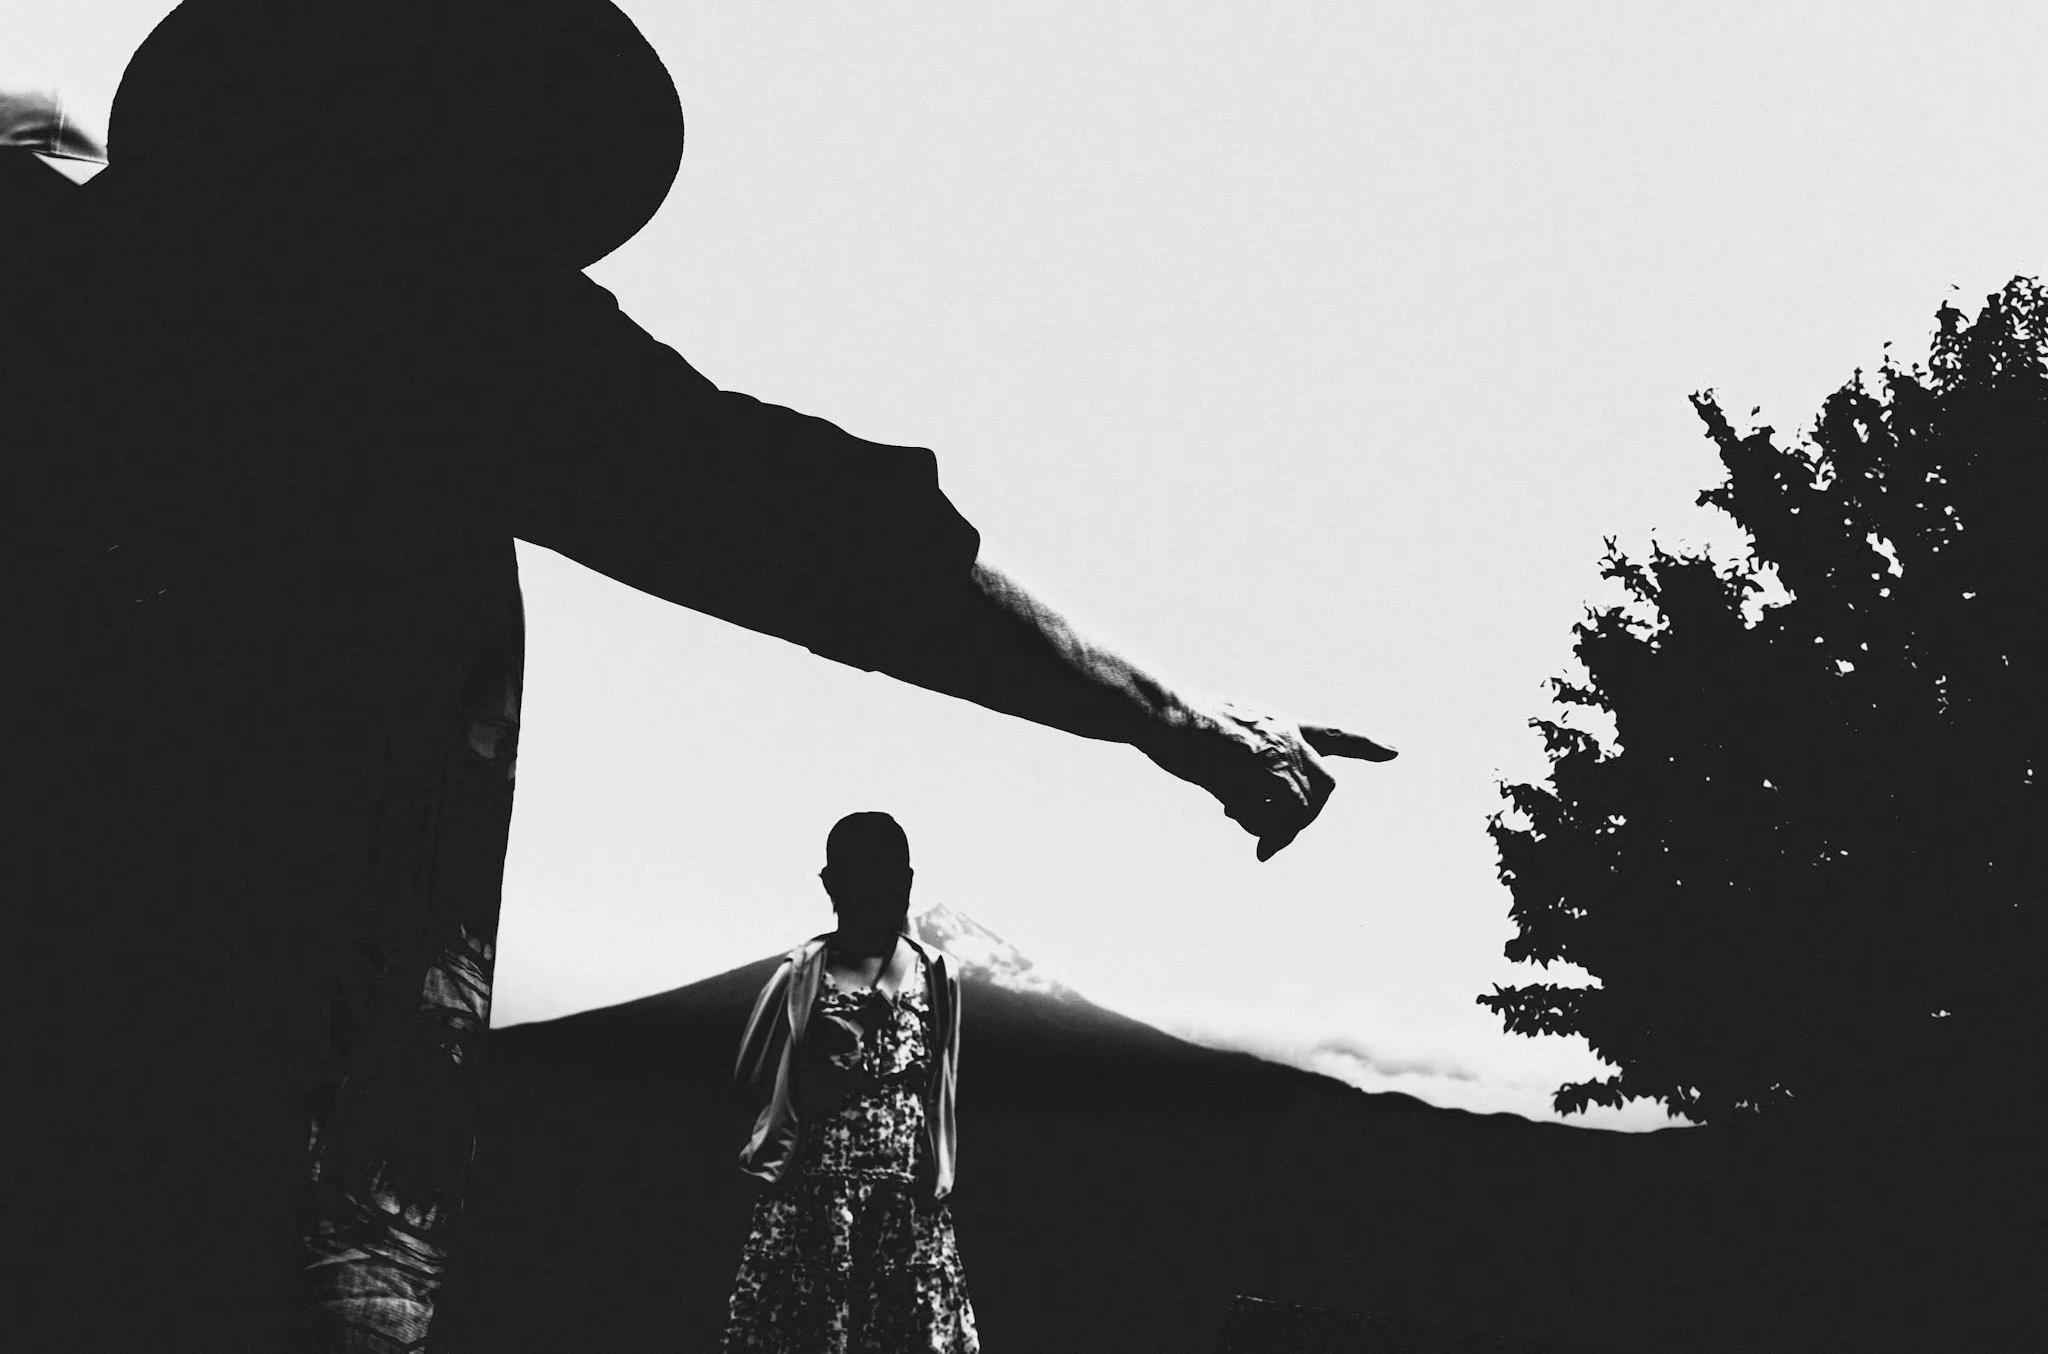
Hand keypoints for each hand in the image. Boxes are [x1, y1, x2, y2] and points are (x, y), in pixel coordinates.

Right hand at [1138, 696, 1396, 860]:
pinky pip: (1270, 822)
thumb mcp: (1229, 726)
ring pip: (1299, 811)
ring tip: (1237, 816)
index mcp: (1281, 724)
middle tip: (1274, 838)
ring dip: (1276, 829)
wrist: (1168, 713)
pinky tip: (1228, 808)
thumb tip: (1245, 809)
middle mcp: (1287, 742)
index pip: (1332, 736)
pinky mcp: (1259, 781)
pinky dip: (1258, 829)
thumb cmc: (1182, 718)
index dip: (1364, 746)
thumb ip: (1250, 758)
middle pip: (1323, 789)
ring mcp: (1275, 762)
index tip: (1394, 752)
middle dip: (1307, 818)